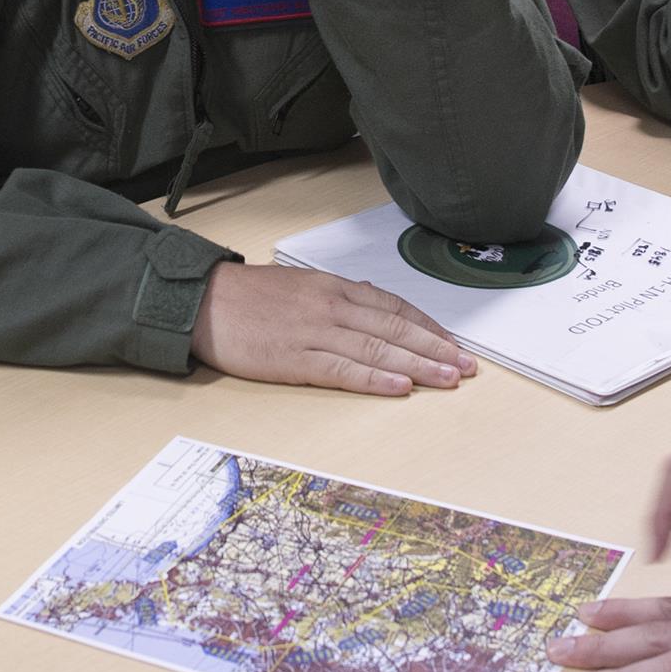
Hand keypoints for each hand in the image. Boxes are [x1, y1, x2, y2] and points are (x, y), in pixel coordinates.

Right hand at [191, 262, 472, 394]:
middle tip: (468, 367)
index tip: (454, 344)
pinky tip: (401, 387)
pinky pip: (343, 370)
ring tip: (449, 379)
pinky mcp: (295, 359)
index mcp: (334, 288)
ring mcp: (314, 332)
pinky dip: (375, 379)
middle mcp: (331, 306)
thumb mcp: (301, 284)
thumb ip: (339, 296)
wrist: (202, 301)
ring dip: (419, 365)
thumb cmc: (248, 296)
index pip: (394, 307)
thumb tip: (374, 304)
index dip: (429, 327)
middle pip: (395, 328)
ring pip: (378, 349)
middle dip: (437, 349)